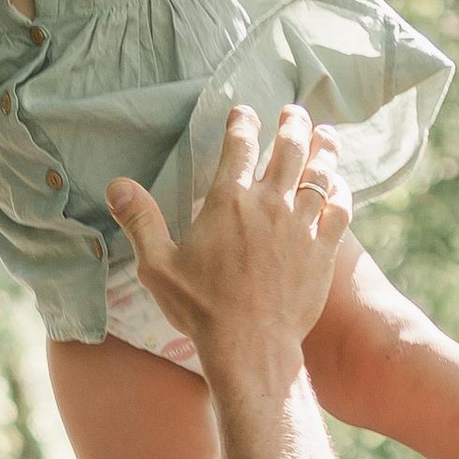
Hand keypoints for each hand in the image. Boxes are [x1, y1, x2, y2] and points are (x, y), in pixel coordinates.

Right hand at [108, 103, 352, 382]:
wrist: (251, 347)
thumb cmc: (201, 308)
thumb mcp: (158, 266)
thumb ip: (140, 220)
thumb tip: (117, 184)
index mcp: (228, 202)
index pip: (239, 146)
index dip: (242, 123)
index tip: (243, 112)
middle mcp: (269, 204)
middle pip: (289, 148)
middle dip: (292, 124)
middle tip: (295, 111)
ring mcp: (301, 226)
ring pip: (320, 173)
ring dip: (324, 148)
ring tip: (326, 134)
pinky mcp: (323, 251)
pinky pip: (340, 210)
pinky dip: (341, 192)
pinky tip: (340, 186)